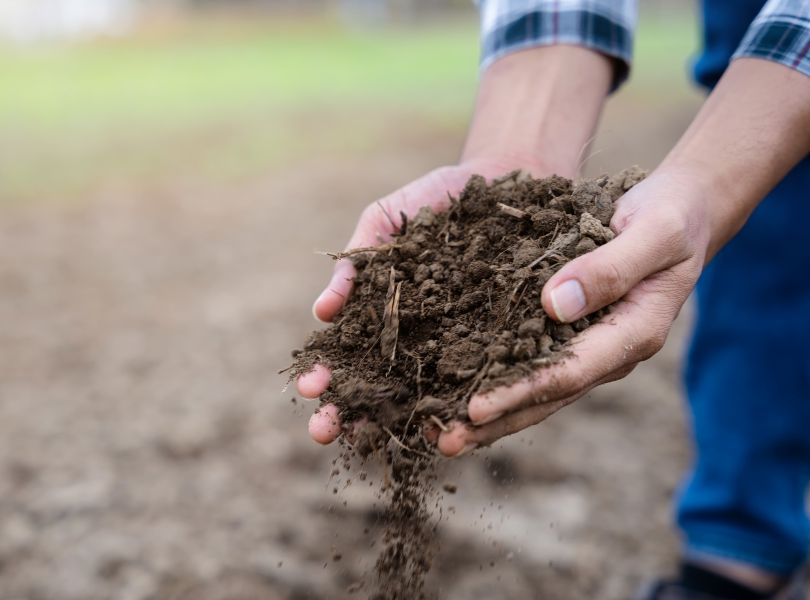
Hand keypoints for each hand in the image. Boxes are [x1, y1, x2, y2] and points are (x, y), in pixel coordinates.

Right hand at [298, 158, 549, 444]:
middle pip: (373, 388)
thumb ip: (354, 266)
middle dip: (346, 411)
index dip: (324, 375)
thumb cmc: (433, 201)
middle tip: (322, 431)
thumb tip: (321, 314)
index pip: (345, 356)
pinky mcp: (496, 347)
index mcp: (379, 316)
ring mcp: (453, 348)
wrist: (503, 180)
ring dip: (392, 421)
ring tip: (369, 437)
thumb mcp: (384, 223)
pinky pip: (477, 380)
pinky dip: (457, 406)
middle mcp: (413, 342)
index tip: (308, 388)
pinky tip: (441, 426)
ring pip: (420, 395)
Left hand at [437, 169, 708, 454]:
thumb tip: (554, 305)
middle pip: (546, 397)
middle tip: (444, 442)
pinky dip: (494, 377)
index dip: (520, 392)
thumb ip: (610, 269)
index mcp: (634, 334)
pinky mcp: (571, 333)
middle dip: (494, 422)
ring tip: (438, 433)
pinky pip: (529, 361)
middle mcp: (610, 351)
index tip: (475, 408)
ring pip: (535, 390)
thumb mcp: (652, 234)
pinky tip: (456, 390)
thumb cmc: (672, 218)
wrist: (683, 212)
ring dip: (489, 414)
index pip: (569, 373)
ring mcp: (590, 346)